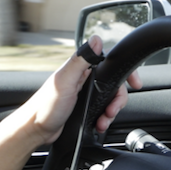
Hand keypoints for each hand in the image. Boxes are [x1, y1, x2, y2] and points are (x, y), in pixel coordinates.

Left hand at [6, 36, 139, 146]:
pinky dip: (104, 118)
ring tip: (103, 120)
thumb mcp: (65, 81)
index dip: (125, 72)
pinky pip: (103, 110)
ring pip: (110, 99)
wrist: (35, 130)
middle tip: (112, 110)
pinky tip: (98, 124)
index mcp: (80, 68)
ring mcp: (85, 94)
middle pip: (114, 84)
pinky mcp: (84, 108)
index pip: (109, 63)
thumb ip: (81, 60)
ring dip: (111, 111)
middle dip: (118, 99)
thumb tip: (96, 39)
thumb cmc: (45, 106)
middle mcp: (84, 79)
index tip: (134, 83)